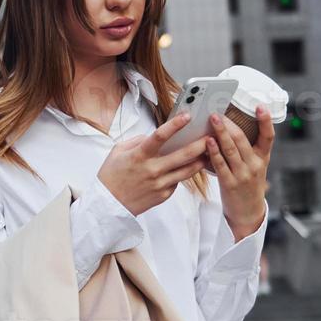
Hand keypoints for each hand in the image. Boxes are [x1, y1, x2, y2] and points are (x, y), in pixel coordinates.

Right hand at [96, 112, 210, 216]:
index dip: (175, 125)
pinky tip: (188, 168)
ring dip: (200, 160)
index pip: (160, 136)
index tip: (187, 116)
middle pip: (182, 155)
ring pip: (187, 171)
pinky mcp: (164, 195)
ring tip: (210, 152)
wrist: (108, 205)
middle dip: (200, 144)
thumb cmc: (111, 176)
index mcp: (139, 155)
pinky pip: (177, 182)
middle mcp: (152, 169)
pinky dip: (183, 174)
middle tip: (212, 135)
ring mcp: (159, 184)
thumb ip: (137, 141)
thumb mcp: (118, 151)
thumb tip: (153, 136)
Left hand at [206, 107, 274, 240]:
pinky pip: (220, 164)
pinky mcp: (230, 183)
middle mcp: (255, 165)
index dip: (266, 121)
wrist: (248, 212)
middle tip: (219, 112)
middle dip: (230, 124)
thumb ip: (245, 149)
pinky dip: (214, 151)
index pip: (268, 137)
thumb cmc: (248, 184)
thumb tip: (229, 127)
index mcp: (263, 158)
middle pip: (243, 139)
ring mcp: (243, 174)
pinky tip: (207, 141)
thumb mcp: (254, 166)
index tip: (260, 107)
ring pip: (231, 149)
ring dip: (221, 133)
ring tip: (212, 120)